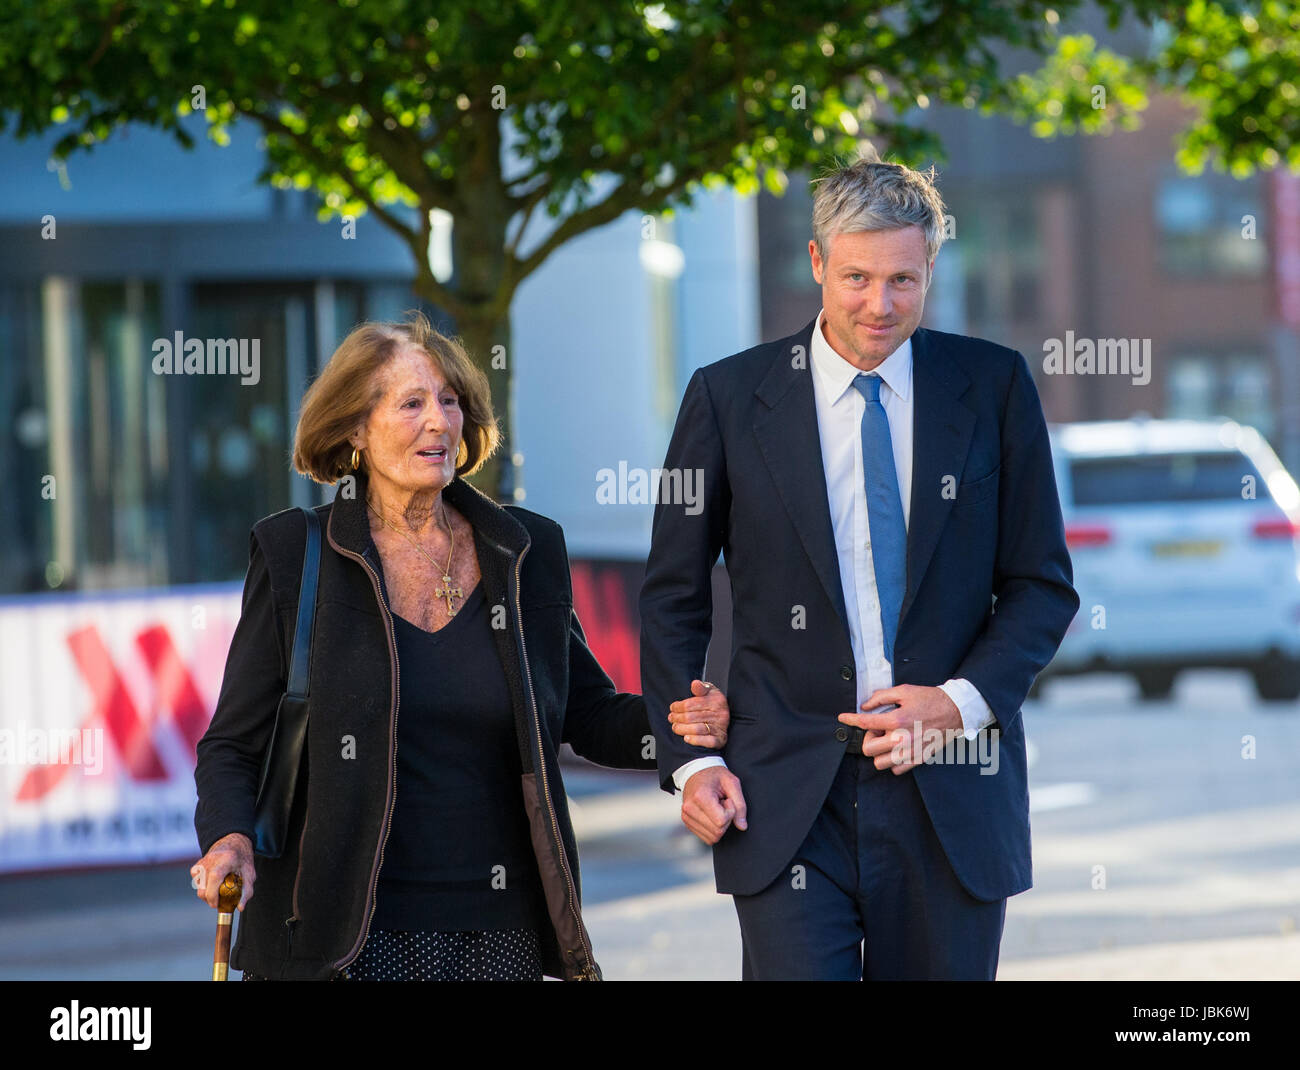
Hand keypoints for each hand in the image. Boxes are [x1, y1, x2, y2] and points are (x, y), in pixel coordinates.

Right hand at [191, 832, 255, 910]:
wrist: (233, 842)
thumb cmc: (242, 859)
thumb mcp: (250, 873)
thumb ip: (247, 891)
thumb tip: (240, 908)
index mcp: (227, 859)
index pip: (215, 877)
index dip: (213, 895)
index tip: (216, 905)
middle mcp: (212, 860)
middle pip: (203, 887)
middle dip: (210, 899)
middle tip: (220, 901)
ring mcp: (202, 862)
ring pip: (198, 887)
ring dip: (206, 893)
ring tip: (218, 890)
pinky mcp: (197, 865)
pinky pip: (196, 882)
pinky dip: (203, 886)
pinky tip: (212, 883)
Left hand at [668, 679, 730, 747]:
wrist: (726, 715)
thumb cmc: (713, 702)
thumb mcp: (709, 691)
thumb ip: (700, 688)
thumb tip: (695, 683)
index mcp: (716, 701)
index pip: (691, 704)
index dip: (678, 706)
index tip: (672, 708)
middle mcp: (720, 714)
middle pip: (692, 717)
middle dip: (678, 718)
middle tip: (671, 718)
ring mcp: (720, 728)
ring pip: (698, 729)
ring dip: (683, 729)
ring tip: (675, 727)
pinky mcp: (721, 740)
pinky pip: (708, 741)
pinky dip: (696, 740)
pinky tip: (686, 738)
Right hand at [680, 766, 746, 843]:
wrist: (696, 771)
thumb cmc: (714, 775)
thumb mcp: (732, 783)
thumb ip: (740, 805)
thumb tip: (742, 826)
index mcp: (700, 797)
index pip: (721, 821)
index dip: (731, 813)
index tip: (728, 800)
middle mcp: (690, 808)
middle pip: (717, 832)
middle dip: (726, 821)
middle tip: (722, 804)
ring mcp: (686, 816)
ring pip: (712, 838)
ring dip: (719, 826)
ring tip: (716, 808)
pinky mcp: (686, 822)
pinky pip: (706, 838)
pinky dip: (713, 829)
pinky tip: (711, 814)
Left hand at [837, 684, 962, 775]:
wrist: (955, 711)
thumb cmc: (930, 699)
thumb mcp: (904, 691)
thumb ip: (881, 697)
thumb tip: (865, 706)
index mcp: (897, 720)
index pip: (865, 723)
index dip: (850, 720)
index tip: (842, 718)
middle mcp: (902, 739)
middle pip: (868, 749)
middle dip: (867, 739)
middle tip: (876, 731)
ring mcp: (910, 752)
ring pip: (880, 763)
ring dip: (879, 752)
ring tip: (887, 741)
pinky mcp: (919, 759)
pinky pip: (896, 769)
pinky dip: (892, 761)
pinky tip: (897, 749)